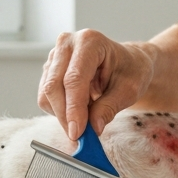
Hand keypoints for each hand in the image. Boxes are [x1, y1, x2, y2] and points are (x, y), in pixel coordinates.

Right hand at [38, 30, 155, 140]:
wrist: (127, 63)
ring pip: (46, 94)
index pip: (74, 79)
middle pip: (54, 86)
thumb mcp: (129, 90)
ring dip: (63, 114)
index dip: (73, 108)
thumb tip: (93, 128)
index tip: (77, 133)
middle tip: (79, 136)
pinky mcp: (49, 70)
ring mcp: (54, 56)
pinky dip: (60, 110)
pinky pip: (46, 98)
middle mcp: (67, 44)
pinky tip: (79, 109)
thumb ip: (109, 108)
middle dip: (65, 116)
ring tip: (87, 117)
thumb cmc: (131, 71)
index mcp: (90, 41)